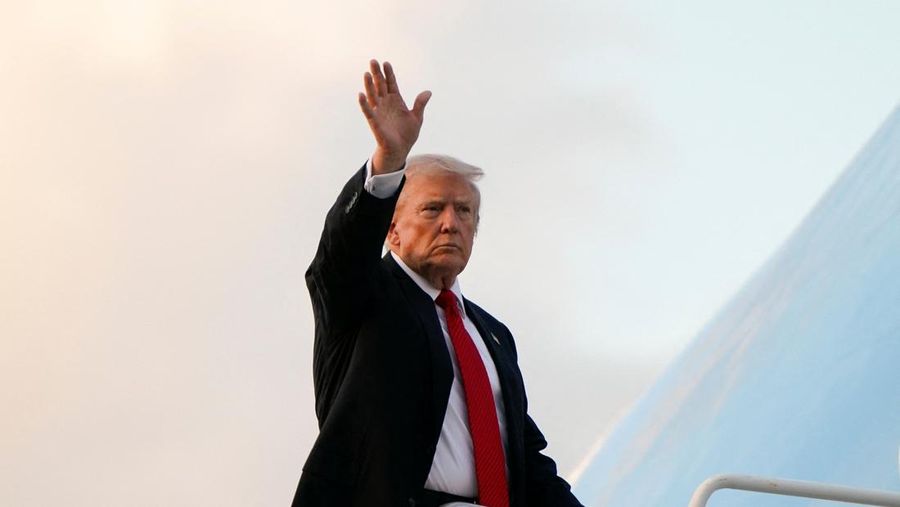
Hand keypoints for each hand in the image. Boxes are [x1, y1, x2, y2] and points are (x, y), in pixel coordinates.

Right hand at [358, 59, 430, 173]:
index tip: (386, 63)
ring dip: (369, 85)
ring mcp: (379, 112)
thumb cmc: (407, 135)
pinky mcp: (374, 122)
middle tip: (373, 61)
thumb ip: (420, 105)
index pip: (391, 84)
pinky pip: (368, 111)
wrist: (400, 150)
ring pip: (373, 95)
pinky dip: (364, 104)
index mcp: (396, 101)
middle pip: (380, 86)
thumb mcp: (416, 118)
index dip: (389, 74)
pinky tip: (361, 94)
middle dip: (377, 74)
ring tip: (367, 73)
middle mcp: (386, 104)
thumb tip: (428, 92)